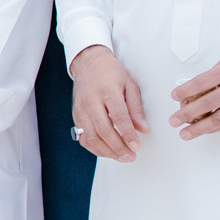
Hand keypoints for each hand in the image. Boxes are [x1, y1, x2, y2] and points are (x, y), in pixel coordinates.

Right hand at [69, 44, 148, 160]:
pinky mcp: (76, 116)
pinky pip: (83, 137)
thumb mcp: (130, 85)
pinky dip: (95, 148)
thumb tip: (143, 129)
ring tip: (121, 157)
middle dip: (118, 147)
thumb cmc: (111, 73)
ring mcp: (81, 110)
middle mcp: (91, 101)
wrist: (88, 63)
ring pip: (91, 137)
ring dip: (107, 151)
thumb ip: (136, 109)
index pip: (118, 117)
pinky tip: (107, 151)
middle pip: (103, 130)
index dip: (128, 134)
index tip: (136, 146)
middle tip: (130, 156)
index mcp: (107, 91)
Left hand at [169, 45, 219, 139]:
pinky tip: (204, 131)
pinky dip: (216, 128)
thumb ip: (214, 75)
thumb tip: (194, 87)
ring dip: (199, 128)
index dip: (184, 91)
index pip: (200, 83)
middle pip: (206, 104)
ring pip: (218, 119)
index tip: (173, 96)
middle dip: (186, 114)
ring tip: (185, 134)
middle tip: (173, 120)